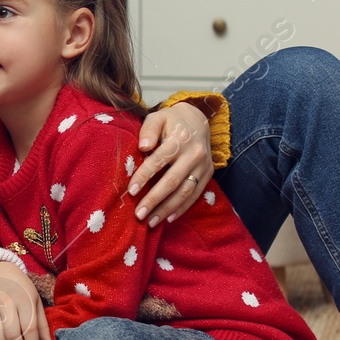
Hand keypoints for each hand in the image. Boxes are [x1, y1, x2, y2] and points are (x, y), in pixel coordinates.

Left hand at [129, 101, 212, 225]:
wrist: (198, 120)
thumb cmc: (171, 121)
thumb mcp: (157, 117)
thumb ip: (148, 130)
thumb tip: (142, 146)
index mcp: (180, 139)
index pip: (159, 161)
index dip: (144, 176)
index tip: (131, 191)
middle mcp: (194, 154)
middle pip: (172, 181)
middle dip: (154, 200)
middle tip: (139, 214)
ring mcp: (204, 166)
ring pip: (185, 192)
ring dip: (167, 209)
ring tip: (151, 222)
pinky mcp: (208, 174)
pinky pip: (195, 195)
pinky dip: (182, 208)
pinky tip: (168, 218)